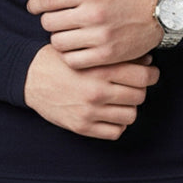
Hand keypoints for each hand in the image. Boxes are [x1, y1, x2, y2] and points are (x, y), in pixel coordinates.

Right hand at [23, 44, 159, 139]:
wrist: (31, 76)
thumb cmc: (60, 59)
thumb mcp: (86, 50)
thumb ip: (114, 55)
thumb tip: (146, 61)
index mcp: (99, 69)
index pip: (142, 76)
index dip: (152, 74)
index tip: (151, 73)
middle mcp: (97, 91)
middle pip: (139, 96)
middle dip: (140, 89)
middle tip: (134, 85)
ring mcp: (90, 111)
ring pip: (130, 115)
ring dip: (129, 107)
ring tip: (122, 100)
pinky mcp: (82, 127)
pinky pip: (115, 132)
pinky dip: (117, 124)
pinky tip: (111, 113)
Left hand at [26, 0, 162, 68]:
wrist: (157, 13)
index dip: (35, 3)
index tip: (35, 6)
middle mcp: (94, 13)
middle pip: (49, 22)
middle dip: (49, 20)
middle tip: (58, 19)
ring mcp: (100, 36)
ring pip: (58, 43)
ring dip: (59, 38)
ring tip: (68, 32)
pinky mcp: (106, 55)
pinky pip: (72, 61)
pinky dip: (70, 55)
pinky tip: (76, 47)